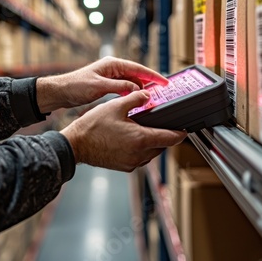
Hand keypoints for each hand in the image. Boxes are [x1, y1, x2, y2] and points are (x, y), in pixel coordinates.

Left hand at [36, 56, 167, 113]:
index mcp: (113, 64)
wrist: (61, 91)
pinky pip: (124, 88)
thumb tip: (137, 89)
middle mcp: (113, 68)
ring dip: (140, 90)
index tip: (165, 82)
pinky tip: (136, 101)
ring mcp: (110, 76)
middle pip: (137, 75)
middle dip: (149, 83)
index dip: (153, 76)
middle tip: (162, 94)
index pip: (138, 69)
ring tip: (151, 99)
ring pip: (131, 82)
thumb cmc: (76, 86)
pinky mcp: (107, 85)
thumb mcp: (99, 87)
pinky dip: (131, 93)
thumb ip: (119, 87)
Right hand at [60, 90, 186, 171]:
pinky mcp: (124, 167)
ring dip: (152, 144)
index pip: (170, 138)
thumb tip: (147, 95)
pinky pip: (140, 159)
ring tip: (145, 130)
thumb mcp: (116, 106)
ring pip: (152, 154)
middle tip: (161, 125)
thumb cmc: (93, 127)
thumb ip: (135, 99)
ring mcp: (132, 163)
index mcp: (141, 139)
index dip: (180, 133)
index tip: (185, 129)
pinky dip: (141, 150)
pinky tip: (132, 139)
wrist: (76, 146)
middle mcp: (139, 155)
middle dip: (164, 136)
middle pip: (162, 146)